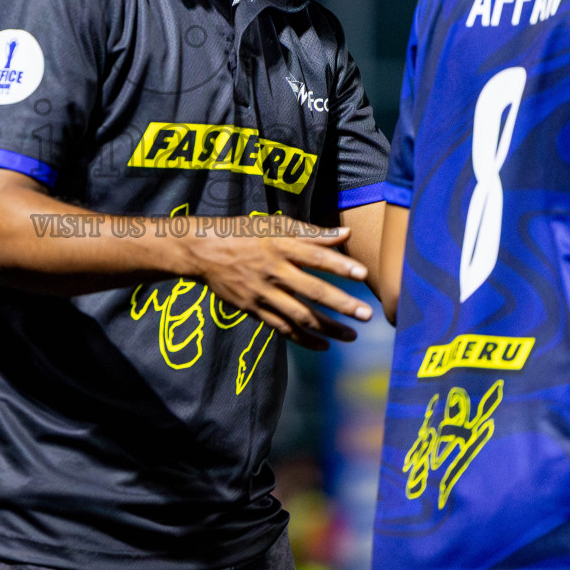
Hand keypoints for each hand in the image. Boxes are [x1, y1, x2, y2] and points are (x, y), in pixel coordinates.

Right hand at [187, 217, 372, 350]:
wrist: (203, 252)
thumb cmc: (244, 233)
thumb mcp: (275, 225)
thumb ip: (312, 233)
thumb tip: (345, 235)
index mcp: (280, 245)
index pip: (315, 256)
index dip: (339, 264)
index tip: (363, 273)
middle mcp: (273, 270)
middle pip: (312, 290)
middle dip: (341, 304)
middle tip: (366, 314)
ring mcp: (263, 293)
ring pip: (299, 315)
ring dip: (327, 328)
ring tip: (351, 336)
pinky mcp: (254, 309)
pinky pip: (282, 328)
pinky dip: (303, 339)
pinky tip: (324, 345)